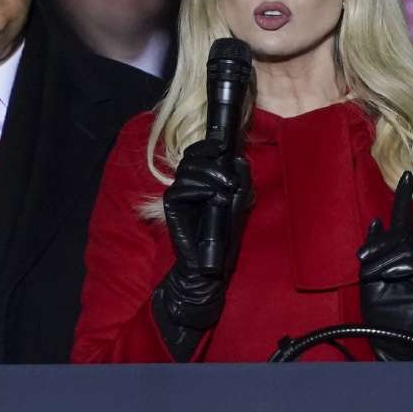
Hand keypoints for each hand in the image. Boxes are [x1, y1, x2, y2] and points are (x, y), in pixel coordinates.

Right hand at [156, 139, 249, 330]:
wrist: (209, 266)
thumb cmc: (224, 238)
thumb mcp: (239, 205)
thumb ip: (240, 182)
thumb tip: (240, 158)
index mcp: (201, 181)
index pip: (197, 154)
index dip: (207, 146)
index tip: (224, 145)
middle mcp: (187, 185)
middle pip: (191, 159)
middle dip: (213, 164)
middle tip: (231, 181)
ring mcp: (178, 196)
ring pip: (187, 172)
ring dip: (209, 177)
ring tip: (226, 192)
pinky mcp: (171, 208)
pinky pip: (179, 189)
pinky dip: (198, 189)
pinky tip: (211, 197)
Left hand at [358, 171, 412, 359]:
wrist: (389, 331)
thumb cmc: (378, 304)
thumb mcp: (367, 271)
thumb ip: (374, 247)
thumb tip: (376, 220)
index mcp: (396, 251)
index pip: (401, 219)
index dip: (403, 197)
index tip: (405, 175)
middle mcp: (411, 254)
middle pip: (396, 233)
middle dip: (376, 244)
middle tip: (363, 260)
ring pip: (399, 246)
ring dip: (381, 261)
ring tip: (376, 278)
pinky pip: (409, 259)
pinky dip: (394, 268)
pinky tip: (391, 280)